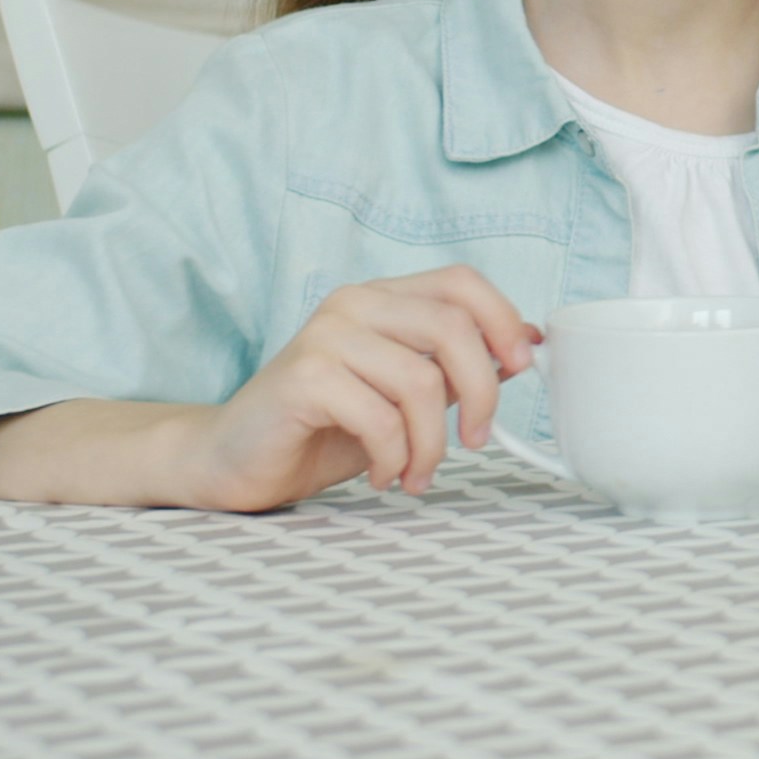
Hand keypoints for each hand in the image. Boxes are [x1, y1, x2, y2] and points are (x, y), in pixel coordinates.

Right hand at [181, 266, 537, 509]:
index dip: (502, 319)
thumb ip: (451, 368)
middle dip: (482, 393)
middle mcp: (354, 305)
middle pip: (452, 328)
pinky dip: (396, 458)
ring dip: (432, 443)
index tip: (522, 366)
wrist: (234, 459)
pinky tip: (384, 475)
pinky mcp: (304, 378)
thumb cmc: (323, 428)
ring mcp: (326, 336)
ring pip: (420, 382)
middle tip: (475, 440)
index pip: (461, 283)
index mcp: (382, 299)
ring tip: (419, 473)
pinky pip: (381, 419)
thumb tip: (524, 344)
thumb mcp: (403, 395)